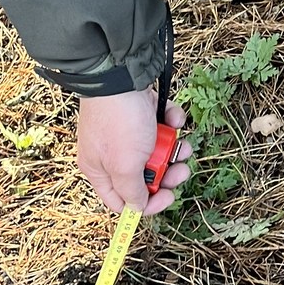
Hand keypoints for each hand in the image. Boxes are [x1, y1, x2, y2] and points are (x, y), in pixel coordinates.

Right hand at [75, 89, 192, 215]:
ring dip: (174, 150)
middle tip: (181, 170)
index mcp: (100, 170)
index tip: (167, 197)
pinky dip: (171, 123)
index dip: (146, 204)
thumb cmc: (119, 122)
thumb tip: (137, 208)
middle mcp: (111, 154)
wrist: (122, 76)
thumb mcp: (125, 165)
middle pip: (144, 177)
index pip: (121, 201)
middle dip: (167, 175)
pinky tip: (173, 119)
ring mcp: (127, 133)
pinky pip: (161, 126)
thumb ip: (132, 191)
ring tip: (183, 145)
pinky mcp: (141, 115)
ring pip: (157, 152)